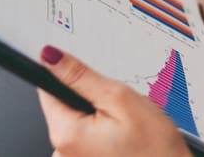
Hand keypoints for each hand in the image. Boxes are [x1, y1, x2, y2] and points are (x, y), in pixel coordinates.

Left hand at [37, 45, 188, 156]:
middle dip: (87, 100)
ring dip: (96, 119)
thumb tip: (50, 56)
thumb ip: (80, 76)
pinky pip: (84, 141)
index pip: (47, 90)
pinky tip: (121, 141)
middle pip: (63, 108)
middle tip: (117, 108)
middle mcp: (62, 154)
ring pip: (76, 124)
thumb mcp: (119, 99)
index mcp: (65, 135)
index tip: (88, 79)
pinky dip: (100, 135)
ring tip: (124, 129)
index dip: (69, 77)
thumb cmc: (155, 149)